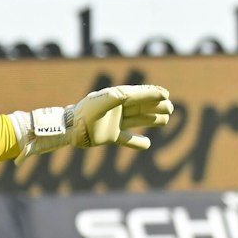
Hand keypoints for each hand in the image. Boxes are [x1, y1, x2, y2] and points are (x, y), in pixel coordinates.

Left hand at [20, 85, 174, 154]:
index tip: (166, 95)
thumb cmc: (83, 114)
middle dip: (156, 106)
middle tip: (171, 108)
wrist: (66, 130)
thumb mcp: (104, 101)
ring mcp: (113, 123)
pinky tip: (148, 144)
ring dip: (152, 119)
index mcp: (115, 98)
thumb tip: (143, 95)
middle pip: (140, 106)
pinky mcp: (108, 137)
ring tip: (166, 119)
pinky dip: (136, 142)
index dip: (152, 94)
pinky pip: (126, 139)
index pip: (138, 94)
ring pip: (138, 120)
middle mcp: (115, 109)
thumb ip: (125, 95)